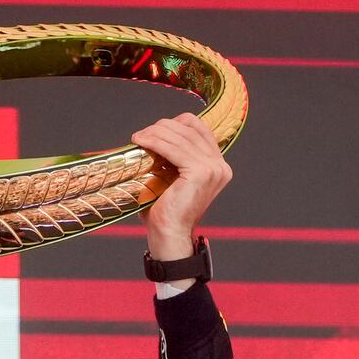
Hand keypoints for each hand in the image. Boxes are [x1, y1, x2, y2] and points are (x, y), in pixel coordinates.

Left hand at [131, 112, 232, 259]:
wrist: (169, 235)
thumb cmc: (166, 210)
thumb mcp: (173, 177)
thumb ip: (173, 156)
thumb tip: (155, 133)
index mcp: (218, 165)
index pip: (199, 129)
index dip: (176, 123)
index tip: (154, 129)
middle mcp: (220, 165)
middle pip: (190, 129)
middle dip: (162, 127)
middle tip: (142, 134)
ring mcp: (212, 168)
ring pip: (180, 137)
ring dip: (155, 133)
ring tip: (138, 137)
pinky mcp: (200, 172)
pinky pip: (173, 149)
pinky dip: (155, 142)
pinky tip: (141, 142)